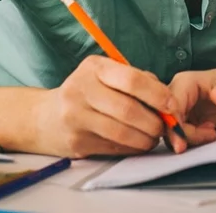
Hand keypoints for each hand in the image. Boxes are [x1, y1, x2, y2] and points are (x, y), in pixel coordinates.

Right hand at [29, 56, 204, 156]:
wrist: (44, 118)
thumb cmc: (87, 92)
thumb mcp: (107, 75)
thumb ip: (137, 80)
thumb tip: (168, 100)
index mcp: (94, 68)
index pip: (131, 80)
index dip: (157, 94)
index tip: (172, 105)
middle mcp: (81, 90)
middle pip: (128, 110)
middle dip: (154, 122)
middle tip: (165, 127)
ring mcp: (76, 117)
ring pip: (122, 133)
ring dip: (145, 139)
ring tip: (153, 137)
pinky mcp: (76, 142)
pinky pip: (114, 148)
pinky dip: (132, 148)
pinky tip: (136, 143)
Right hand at [168, 68, 215, 145]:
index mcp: (184, 82)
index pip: (171, 106)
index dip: (174, 125)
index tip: (182, 144)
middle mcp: (175, 95)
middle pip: (166, 120)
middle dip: (183, 135)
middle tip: (210, 135)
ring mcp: (176, 108)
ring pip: (169, 130)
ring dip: (190, 138)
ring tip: (212, 132)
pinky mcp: (180, 120)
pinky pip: (176, 135)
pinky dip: (190, 140)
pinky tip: (208, 134)